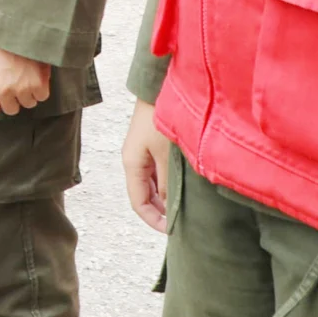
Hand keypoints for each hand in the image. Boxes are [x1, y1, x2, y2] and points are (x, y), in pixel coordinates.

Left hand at [0, 42, 50, 116]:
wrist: (20, 27)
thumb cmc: (3, 43)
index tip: (2, 99)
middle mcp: (2, 90)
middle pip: (11, 110)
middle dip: (16, 100)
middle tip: (19, 85)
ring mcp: (21, 89)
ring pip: (28, 103)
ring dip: (30, 93)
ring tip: (30, 77)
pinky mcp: (38, 85)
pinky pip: (42, 96)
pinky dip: (43, 88)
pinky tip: (39, 75)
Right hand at [122, 99, 174, 231]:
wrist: (158, 85)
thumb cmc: (160, 117)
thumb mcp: (166, 154)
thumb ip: (168, 183)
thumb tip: (170, 206)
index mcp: (132, 164)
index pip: (138, 203)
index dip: (154, 220)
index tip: (172, 231)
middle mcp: (134, 160)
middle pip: (144, 195)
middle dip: (160, 211)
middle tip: (182, 222)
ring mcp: (143, 152)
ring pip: (152, 184)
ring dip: (165, 197)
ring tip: (185, 207)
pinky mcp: (152, 144)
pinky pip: (158, 172)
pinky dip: (168, 183)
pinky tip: (183, 187)